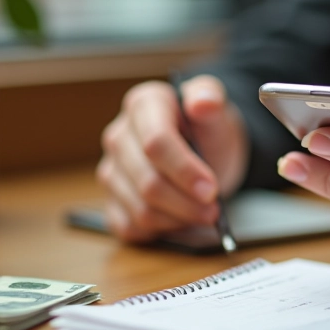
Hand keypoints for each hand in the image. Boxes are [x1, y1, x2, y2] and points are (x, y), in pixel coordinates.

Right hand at [97, 76, 248, 241]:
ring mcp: (112, 171)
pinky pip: (129, 228)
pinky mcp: (112, 200)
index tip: (211, 190)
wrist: (205, 149)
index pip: (155, 143)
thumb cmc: (207, 128)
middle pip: (147, 182)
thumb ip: (211, 99)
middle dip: (186, 203)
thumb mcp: (217, 109)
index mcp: (142, 105)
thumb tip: (204, 102)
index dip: (184, 171)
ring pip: (140, 210)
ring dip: (177, 220)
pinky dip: (159, 231)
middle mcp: (119, 137)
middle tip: (214, 210)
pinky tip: (180, 220)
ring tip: (203, 214)